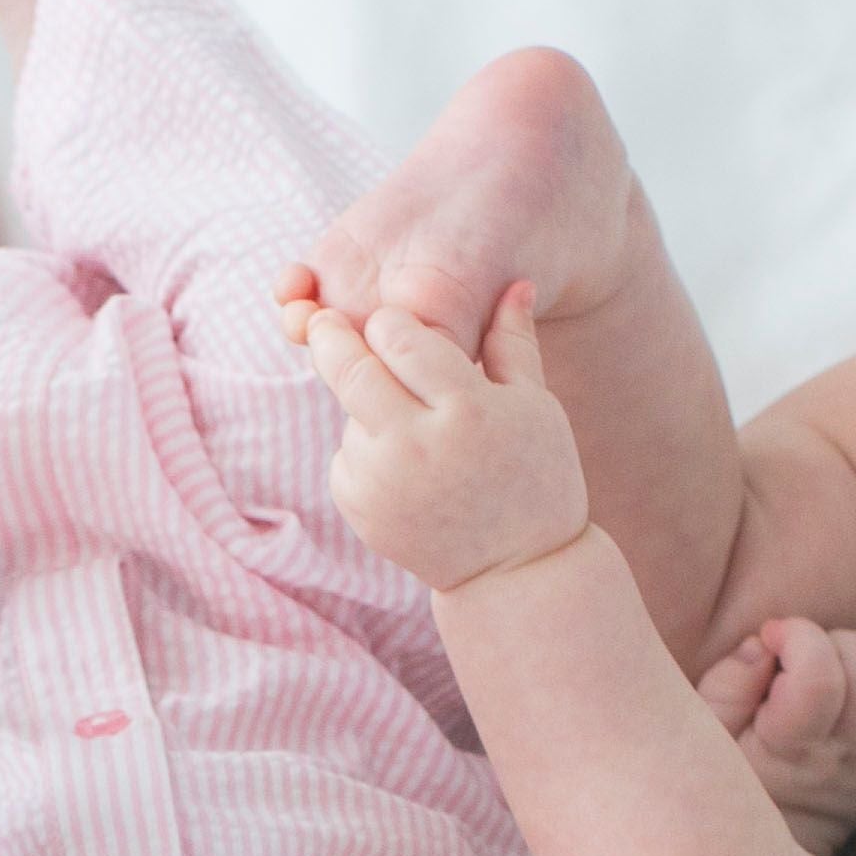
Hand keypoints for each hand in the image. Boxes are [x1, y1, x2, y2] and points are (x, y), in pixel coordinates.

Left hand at [302, 282, 592, 591]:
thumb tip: (515, 282)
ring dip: (369, 408)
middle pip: (350, 370)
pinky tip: (409, 472)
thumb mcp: (536, 408)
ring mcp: (381, 481)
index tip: (392, 319)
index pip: (402, 338)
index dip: (393, 322)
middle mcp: (415, 445)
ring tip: (419, 435)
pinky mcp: (359, 508)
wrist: (515, 574)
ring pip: (351, 414)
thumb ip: (514, 342)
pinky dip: (367, 451)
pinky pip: (347, 455)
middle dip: (329, 337)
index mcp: (465, 410)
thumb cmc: (535, 479)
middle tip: (319, 320)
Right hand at [701, 613, 855, 855]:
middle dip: (832, 641)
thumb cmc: (721, 790)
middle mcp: (845, 758)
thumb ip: (726, 687)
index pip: (820, 675)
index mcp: (792, 751)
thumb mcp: (701, 739)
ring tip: (829, 669)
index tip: (770, 636)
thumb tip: (760, 645)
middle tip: (798, 654)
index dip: (797, 636)